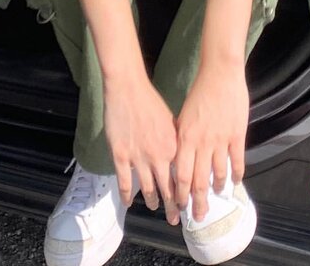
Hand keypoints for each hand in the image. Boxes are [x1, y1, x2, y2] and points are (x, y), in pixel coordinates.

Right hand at [103, 74, 179, 224]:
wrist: (128, 89)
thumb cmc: (151, 101)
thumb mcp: (171, 121)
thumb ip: (176, 142)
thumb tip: (182, 157)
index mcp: (173, 147)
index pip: (181, 178)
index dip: (185, 193)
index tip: (187, 204)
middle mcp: (158, 156)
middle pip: (168, 189)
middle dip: (173, 207)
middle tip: (175, 220)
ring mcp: (139, 158)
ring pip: (148, 188)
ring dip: (152, 202)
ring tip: (155, 209)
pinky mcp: (121, 156)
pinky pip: (125, 182)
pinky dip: (127, 195)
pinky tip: (129, 203)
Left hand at [174, 63, 248, 221]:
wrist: (220, 75)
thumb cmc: (199, 92)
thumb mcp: (183, 115)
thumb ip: (181, 137)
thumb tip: (178, 157)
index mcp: (185, 138)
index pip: (181, 176)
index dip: (181, 195)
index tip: (181, 207)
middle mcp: (202, 143)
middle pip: (199, 182)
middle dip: (198, 202)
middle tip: (199, 216)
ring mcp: (221, 140)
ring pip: (218, 174)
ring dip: (217, 188)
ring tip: (216, 196)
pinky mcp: (237, 135)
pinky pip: (237, 161)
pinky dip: (236, 174)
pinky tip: (236, 182)